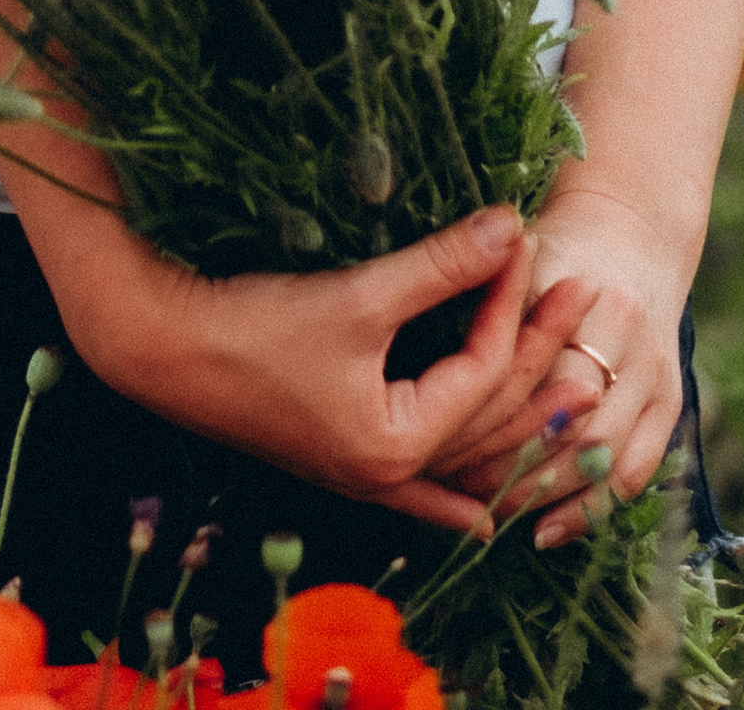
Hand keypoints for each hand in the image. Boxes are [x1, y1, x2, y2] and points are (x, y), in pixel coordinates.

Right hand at [61, 206, 597, 537]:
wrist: (163, 348)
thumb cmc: (254, 326)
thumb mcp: (358, 295)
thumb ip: (441, 266)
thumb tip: (512, 225)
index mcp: (397, 445)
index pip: (485, 369)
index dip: (513, 303)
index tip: (532, 241)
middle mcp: (390, 476)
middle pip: (490, 417)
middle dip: (539, 352)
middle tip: (580, 292)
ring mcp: (368, 476)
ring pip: (468, 453)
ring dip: (519, 412)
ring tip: (571, 376)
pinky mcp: (346, 461)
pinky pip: (423, 492)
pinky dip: (458, 495)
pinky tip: (487, 519)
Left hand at [432, 182, 694, 550]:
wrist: (633, 228)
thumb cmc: (558, 243)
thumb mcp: (520, 258)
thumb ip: (485, 300)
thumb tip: (425, 364)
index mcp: (596, 301)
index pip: (541, 382)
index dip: (490, 422)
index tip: (440, 448)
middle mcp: (635, 343)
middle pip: (573, 432)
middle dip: (514, 468)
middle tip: (457, 489)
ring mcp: (658, 376)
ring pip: (604, 460)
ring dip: (547, 496)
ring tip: (492, 512)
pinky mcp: (670, 401)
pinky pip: (635, 470)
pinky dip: (593, 507)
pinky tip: (548, 529)